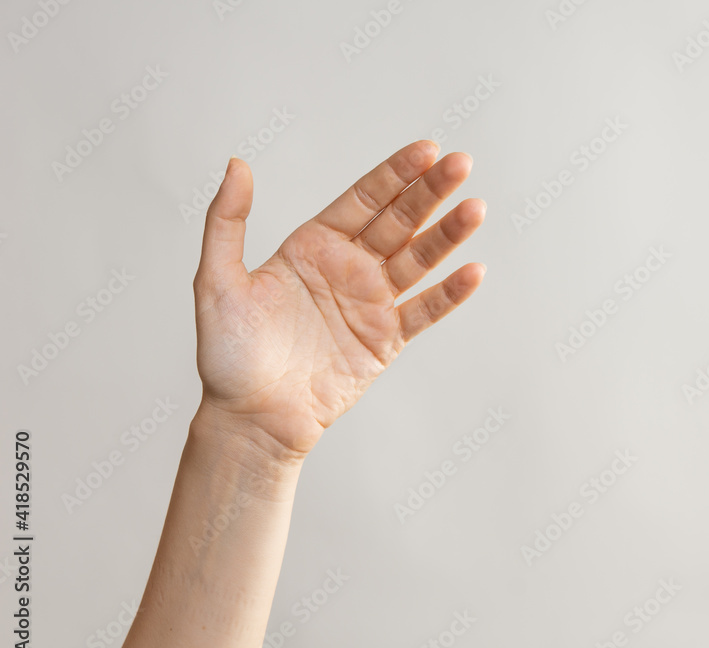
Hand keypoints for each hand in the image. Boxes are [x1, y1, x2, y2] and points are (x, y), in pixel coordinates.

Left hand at [192, 141, 485, 455]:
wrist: (251, 419)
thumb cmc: (228, 355)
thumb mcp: (217, 281)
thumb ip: (228, 221)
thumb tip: (237, 164)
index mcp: (313, 246)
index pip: (364, 198)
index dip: (396, 173)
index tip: (428, 150)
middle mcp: (348, 267)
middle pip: (399, 220)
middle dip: (430, 192)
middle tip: (461, 165)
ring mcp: (371, 303)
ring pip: (419, 259)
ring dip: (447, 234)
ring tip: (475, 209)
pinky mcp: (386, 340)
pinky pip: (424, 310)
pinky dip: (449, 293)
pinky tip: (473, 271)